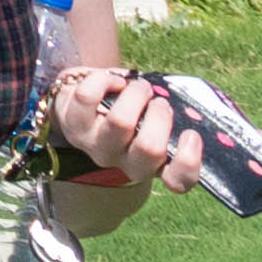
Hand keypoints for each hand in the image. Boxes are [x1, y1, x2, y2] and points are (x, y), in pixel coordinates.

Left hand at [48, 61, 211, 193]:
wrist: (83, 103)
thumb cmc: (129, 110)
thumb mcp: (151, 117)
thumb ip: (168, 114)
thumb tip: (180, 100)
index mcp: (152, 165)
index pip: (177, 181)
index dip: (189, 160)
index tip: (191, 134)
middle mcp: (122, 163)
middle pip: (149, 148)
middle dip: (160, 116)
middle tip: (159, 101)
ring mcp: (94, 146)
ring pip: (120, 122)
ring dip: (135, 95)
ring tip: (139, 87)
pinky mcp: (70, 125)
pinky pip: (88, 97)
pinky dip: (105, 80)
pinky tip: (112, 80)